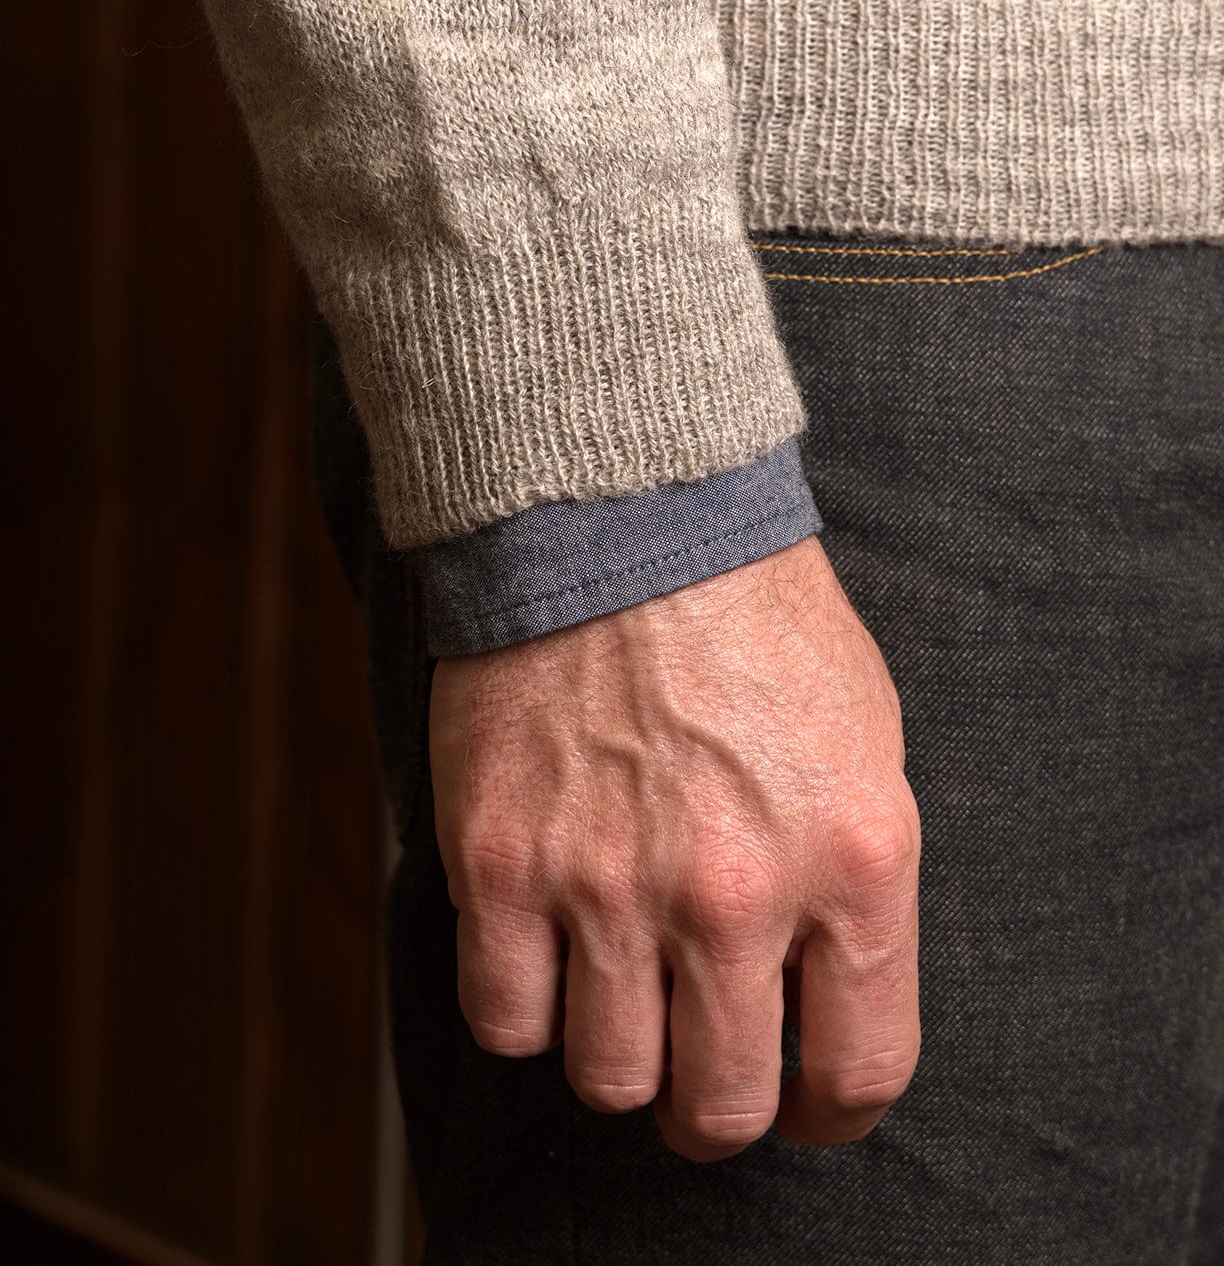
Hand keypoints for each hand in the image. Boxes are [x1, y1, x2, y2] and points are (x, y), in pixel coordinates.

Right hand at [428, 533, 920, 1161]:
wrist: (625, 518)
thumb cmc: (755, 621)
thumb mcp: (864, 741)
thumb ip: (851, 883)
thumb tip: (814, 995)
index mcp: (856, 858)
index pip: (862, 1068)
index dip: (830, 1112)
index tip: (803, 1103)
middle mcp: (737, 890)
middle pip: (721, 1106)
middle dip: (716, 1110)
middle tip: (700, 1073)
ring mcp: (608, 882)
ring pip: (608, 1080)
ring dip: (619, 1053)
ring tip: (618, 991)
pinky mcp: (500, 861)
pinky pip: (505, 1019)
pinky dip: (527, 1006)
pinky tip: (545, 951)